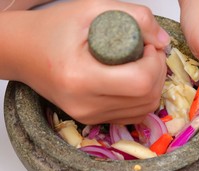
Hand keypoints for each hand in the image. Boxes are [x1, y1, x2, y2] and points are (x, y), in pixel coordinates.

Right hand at [2, 0, 170, 123]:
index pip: (140, 82)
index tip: (148, 45)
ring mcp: (89, 116)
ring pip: (145, 108)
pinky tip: (134, 80)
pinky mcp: (93, 120)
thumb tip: (163, 41)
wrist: (23, 52)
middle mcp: (86, 104)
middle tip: (148, 52)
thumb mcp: (92, 10)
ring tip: (142, 64)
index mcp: (81, 77)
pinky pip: (134, 115)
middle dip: (157, 72)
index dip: (154, 62)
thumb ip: (134, 18)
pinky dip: (143, 97)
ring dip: (153, 85)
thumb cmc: (52, 29)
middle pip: (147, 97)